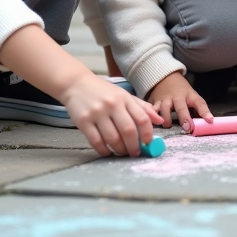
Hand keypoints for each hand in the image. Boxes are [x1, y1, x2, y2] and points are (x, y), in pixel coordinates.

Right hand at [0, 24, 160, 157]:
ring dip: (120, 150)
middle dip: (134, 146)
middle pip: (128, 131)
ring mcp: (97, 113)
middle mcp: (112, 105)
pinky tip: (107, 151)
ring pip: (113, 138)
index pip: (142, 118)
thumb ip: (142, 108)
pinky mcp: (83, 121)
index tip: (148, 143)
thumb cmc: (103, 92)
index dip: (148, 134)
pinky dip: (104, 150)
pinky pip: (96, 141)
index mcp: (124, 98)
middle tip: (135, 153)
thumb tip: (160, 121)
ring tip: (122, 153)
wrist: (76, 84)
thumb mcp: (124, 95)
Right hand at [147, 71, 212, 132]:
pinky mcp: (154, 101)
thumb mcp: (192, 97)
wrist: (166, 77)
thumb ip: (197, 110)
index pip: (199, 103)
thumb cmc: (182, 91)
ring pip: (164, 107)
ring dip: (166, 117)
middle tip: (187, 127)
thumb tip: (206, 124)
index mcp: (190, 96)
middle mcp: (178, 97)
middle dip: (184, 117)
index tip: (209, 121)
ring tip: (167, 125)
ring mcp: (165, 99)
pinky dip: (151, 113)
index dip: (205, 112)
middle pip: (181, 107)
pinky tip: (152, 119)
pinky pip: (152, 108)